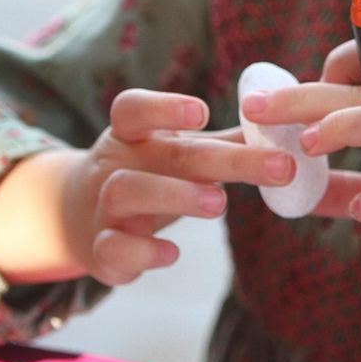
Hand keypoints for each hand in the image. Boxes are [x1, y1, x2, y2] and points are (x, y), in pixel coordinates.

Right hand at [63, 89, 295, 286]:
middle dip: (221, 160)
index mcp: (132, 135)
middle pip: (165, 155)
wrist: (78, 215)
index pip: (134, 109)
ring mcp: (103, 206)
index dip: (165, 108)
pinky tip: (172, 253)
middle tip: (277, 167)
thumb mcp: (175, 153)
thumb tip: (282, 127)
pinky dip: (142, 252)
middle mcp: (115, 164)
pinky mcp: (101, 248)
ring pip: (126, 192)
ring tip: (220, 204)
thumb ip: (225, 142)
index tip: (203, 112)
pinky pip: (113, 249)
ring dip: (176, 196)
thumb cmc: (147, 174)